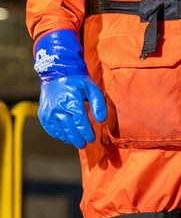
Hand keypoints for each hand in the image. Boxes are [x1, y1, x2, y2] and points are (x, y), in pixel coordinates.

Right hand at [34, 29, 106, 148]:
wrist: (58, 73)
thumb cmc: (78, 81)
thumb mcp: (92, 88)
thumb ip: (98, 104)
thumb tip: (101, 120)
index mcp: (71, 101)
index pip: (80, 122)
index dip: (86, 132)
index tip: (92, 139)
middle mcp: (58, 108)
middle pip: (70, 129)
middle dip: (78, 139)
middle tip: (85, 144)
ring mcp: (48, 112)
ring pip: (60, 131)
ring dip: (69, 138)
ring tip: (77, 142)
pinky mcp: (43, 114)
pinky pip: (51, 129)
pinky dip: (59, 134)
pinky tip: (66, 137)